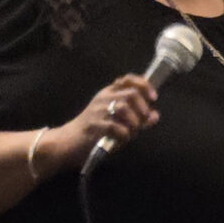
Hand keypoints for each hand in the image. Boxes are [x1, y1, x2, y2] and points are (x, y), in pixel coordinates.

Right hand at [39, 75, 160, 174]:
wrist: (68, 142)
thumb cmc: (95, 132)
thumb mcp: (117, 121)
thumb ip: (136, 118)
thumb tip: (155, 116)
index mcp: (108, 93)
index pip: (128, 79)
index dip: (144, 86)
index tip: (153, 98)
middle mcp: (103, 98)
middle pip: (131, 94)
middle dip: (142, 109)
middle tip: (142, 122)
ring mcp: (98, 111)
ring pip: (124, 108)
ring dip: (134, 123)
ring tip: (131, 132)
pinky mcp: (94, 125)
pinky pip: (117, 128)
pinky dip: (124, 136)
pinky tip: (121, 140)